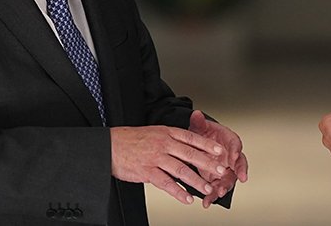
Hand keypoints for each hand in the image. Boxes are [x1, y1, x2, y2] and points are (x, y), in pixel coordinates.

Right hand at [110, 125, 226, 204]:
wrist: (110, 146)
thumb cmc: (131, 140)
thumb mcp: (153, 133)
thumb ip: (170, 140)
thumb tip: (187, 147)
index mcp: (166, 133)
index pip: (191, 137)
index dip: (207, 144)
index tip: (220, 150)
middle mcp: (163, 144)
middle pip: (190, 153)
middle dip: (208, 163)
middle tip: (221, 170)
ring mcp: (156, 158)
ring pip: (181, 170)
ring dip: (196, 181)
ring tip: (207, 189)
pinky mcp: (148, 171)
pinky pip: (166, 183)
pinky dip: (178, 192)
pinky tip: (187, 198)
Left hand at [188, 110, 248, 206]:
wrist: (198, 143)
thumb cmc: (203, 134)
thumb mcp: (199, 127)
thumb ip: (198, 122)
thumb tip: (196, 114)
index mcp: (228, 141)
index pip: (235, 144)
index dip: (236, 150)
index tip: (235, 155)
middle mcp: (230, 156)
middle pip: (239, 164)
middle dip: (240, 171)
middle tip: (240, 177)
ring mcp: (225, 168)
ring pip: (229, 179)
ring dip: (225, 186)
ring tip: (219, 193)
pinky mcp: (217, 178)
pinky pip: (217, 187)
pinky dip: (212, 195)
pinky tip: (207, 201)